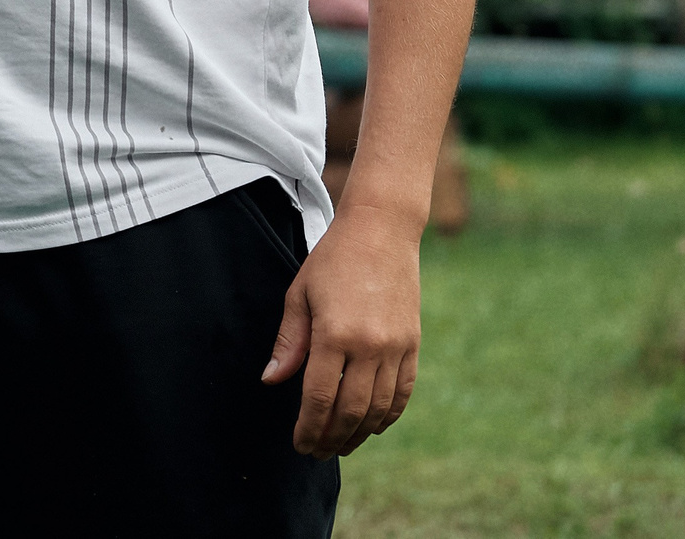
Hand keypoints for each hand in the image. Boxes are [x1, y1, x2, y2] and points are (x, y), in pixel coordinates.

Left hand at [262, 202, 421, 456]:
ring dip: (359, 433)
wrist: (381, 231)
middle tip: (317, 452)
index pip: (319, 397)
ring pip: (378, 408)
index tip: (300, 444)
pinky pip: (403, 392)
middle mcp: (369, 346)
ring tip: (341, 445)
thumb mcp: (299, 295)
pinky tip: (372, 425)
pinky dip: (388, 414)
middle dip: (331, 437)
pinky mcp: (413, 344)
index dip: (308, 427)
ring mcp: (396, 347)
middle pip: (350, 410)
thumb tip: (271, 382)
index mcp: (335, 334)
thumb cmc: (332, 260)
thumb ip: (289, 343)